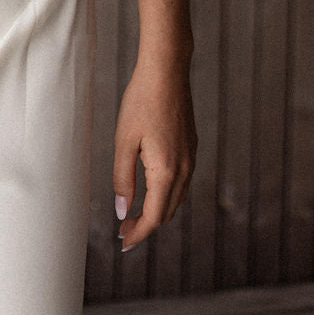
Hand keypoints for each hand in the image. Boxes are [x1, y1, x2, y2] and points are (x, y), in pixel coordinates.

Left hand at [113, 56, 195, 251]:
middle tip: (123, 230)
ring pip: (176, 198)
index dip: (139, 233)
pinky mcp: (191, 146)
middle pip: (168, 211)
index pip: (155, 217)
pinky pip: (181, 181)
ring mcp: (191, 157)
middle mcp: (185, 169)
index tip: (123, 243)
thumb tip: (122, 211)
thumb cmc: (141, 102)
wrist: (167, 71)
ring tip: (134, 213)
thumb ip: (123, 179)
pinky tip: (150, 188)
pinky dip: (166, 193)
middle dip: (147, 225)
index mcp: (167, 171)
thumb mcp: (124, 141)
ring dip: (157, 210)